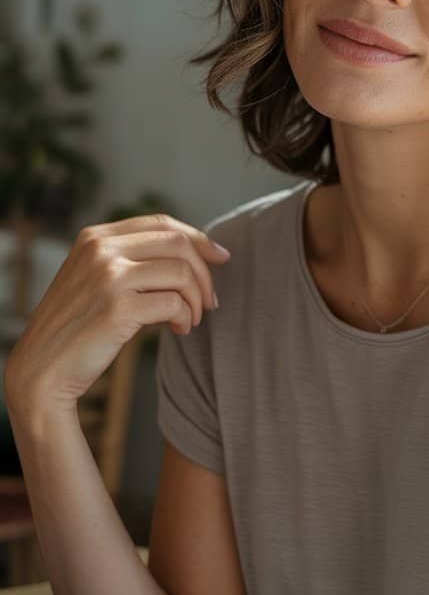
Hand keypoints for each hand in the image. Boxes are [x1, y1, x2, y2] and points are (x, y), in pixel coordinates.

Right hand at [3, 213, 230, 418]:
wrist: (42, 370)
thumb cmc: (77, 328)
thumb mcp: (95, 279)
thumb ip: (130, 259)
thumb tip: (193, 252)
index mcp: (95, 237)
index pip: (161, 223)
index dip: (198, 238)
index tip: (221, 257)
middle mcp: (100, 250)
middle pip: (178, 244)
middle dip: (205, 272)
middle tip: (210, 301)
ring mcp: (108, 276)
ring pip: (181, 272)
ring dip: (196, 299)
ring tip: (191, 319)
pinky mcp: (118, 307)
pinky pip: (174, 303)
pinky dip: (186, 317)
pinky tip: (179, 330)